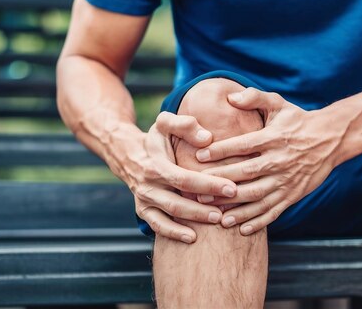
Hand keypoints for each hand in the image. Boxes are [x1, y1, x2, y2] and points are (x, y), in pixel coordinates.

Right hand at [102, 113, 237, 242]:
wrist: (129, 154)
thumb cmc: (157, 139)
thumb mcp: (165, 123)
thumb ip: (185, 125)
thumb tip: (207, 138)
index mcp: (155, 165)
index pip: (185, 179)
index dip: (209, 185)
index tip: (232, 188)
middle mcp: (148, 185)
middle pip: (178, 201)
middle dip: (204, 208)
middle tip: (227, 211)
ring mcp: (144, 200)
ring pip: (170, 215)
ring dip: (194, 221)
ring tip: (218, 221)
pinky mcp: (143, 210)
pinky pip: (158, 226)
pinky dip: (174, 233)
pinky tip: (193, 238)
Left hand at [195, 88, 341, 234]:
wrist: (331, 139)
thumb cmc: (298, 120)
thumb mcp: (278, 103)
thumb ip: (254, 97)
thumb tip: (230, 98)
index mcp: (273, 138)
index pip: (242, 145)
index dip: (220, 151)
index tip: (199, 156)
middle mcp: (279, 160)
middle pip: (246, 173)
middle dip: (221, 182)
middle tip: (197, 189)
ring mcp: (286, 180)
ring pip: (258, 196)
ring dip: (236, 207)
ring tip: (216, 214)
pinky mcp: (293, 195)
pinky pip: (274, 211)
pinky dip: (258, 221)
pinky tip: (241, 229)